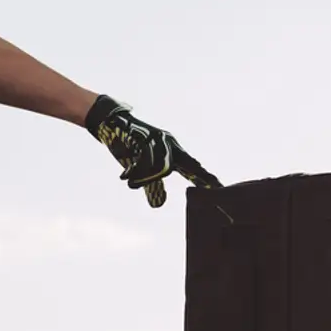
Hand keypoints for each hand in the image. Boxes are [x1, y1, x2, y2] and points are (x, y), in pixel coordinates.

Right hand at [85, 94, 221, 207]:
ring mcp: (158, 139)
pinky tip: (125, 177)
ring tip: (129, 182)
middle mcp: (170, 144)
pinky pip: (146, 161)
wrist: (109, 125)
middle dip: (199, 176)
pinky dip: (134, 173)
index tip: (221, 189)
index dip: (206, 178)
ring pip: (164, 167)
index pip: (193, 168)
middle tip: (211, 187)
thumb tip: (159, 205)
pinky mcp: (145, 136)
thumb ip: (152, 186)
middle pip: (189, 166)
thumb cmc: (128, 147)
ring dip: (144, 179)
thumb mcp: (142, 170)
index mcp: (172, 152)